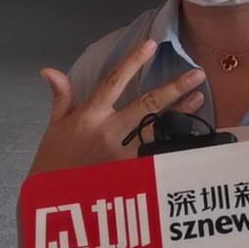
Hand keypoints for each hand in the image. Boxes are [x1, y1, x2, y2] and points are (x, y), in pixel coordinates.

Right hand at [31, 40, 205, 173]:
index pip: (113, 81)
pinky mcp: (134, 174)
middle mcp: (109, 131)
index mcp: (90, 115)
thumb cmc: (54, 163)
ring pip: (158, 128)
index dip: (132, 61)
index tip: (150, 44)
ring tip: (199, 99)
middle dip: (173, 88)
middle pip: (146, 104)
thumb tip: (49, 70)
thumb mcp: (54, 128)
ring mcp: (124, 154)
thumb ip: (61, 98)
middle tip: (197, 74)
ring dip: (180, 113)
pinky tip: (191, 134)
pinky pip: (159, 154)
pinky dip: (175, 143)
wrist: (53, 203)